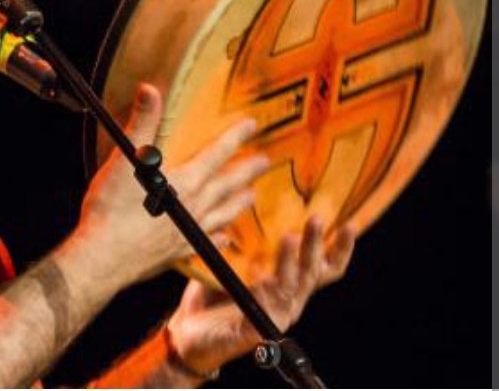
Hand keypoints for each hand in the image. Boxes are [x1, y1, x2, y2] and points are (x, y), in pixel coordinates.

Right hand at [77, 82, 270, 286]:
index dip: (235, 137)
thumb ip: (141, 124)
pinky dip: (219, 240)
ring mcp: (189, 232)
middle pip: (228, 185)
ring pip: (223, 214)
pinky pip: (207, 244)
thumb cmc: (112, 208)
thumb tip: (151, 90)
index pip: (217, 154)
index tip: (253, 125)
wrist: (103, 257)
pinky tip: (226, 240)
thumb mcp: (124, 159)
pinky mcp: (178, 252)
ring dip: (238, 204)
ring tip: (252, 196)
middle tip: (266, 162)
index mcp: (185, 181)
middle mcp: (194, 207)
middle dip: (247, 171)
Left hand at [166, 216, 355, 374]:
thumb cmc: (212, 297)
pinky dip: (263, 296)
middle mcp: (288, 303)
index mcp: (288, 287)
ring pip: (289, 289)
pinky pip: (262, 314)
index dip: (340, 249)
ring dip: (290, 263)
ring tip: (288, 238)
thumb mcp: (230, 265)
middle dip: (314, 245)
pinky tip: (261, 280)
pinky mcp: (253, 335)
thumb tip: (244, 204)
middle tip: (316, 219)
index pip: (324, 269)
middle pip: (311, 274)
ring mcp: (273, 320)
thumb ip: (241, 243)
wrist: (189, 333)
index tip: (350, 224)